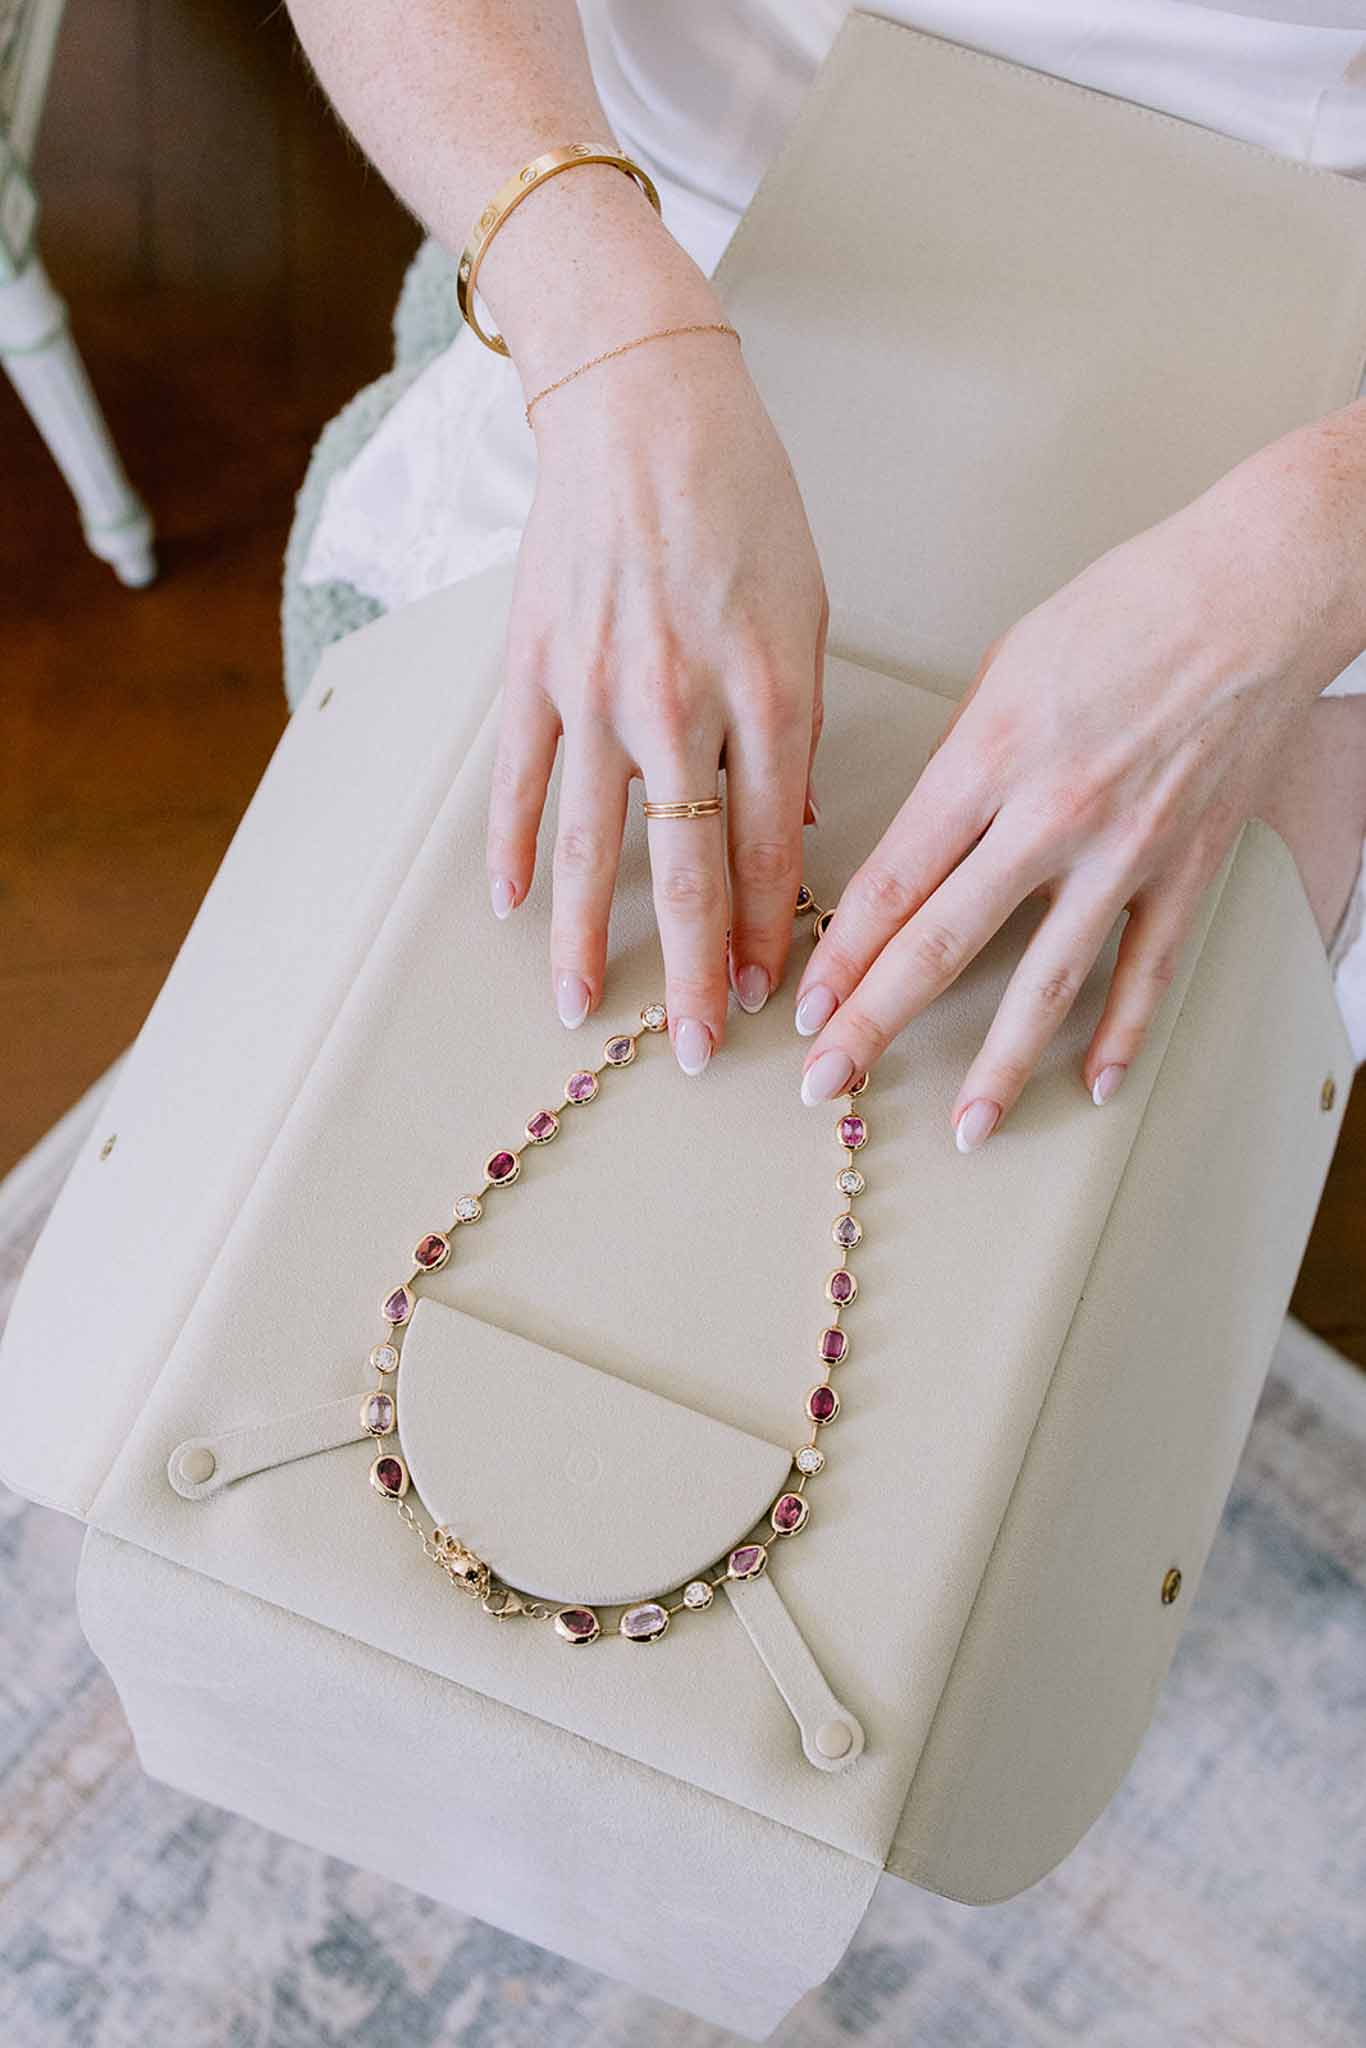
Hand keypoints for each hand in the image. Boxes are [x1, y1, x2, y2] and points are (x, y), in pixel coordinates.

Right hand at [486, 313, 826, 1073]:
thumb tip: (785, 828)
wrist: (640, 401)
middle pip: (686, 866)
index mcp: (767, 686)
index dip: (767, 931)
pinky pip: (517, 777)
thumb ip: (794, 723)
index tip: (766, 996)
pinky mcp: (532, 666)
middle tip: (691, 1047)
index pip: (770, 843)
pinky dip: (508, 846)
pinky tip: (507, 906)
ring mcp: (596, 687)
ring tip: (580, 1007)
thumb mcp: (805, 608)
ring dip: (585, 936)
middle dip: (691, 970)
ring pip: (588, 842)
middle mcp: (681, 699)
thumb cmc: (742, 499)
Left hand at [792, 408, 1365, 1140]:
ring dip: (998, 1065)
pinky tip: (1091, 1084)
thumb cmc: (1128, 608)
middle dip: (876, 1023)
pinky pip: (1149, 971)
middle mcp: (1051, 815)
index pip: (893, 882)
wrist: (1254, 591)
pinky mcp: (1189, 867)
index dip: (838, 955)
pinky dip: (1122, 1035)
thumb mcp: (1005, 667)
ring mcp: (1125, 851)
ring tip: (964, 1128)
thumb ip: (960, 764)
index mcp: (989, 757)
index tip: (803, 1004)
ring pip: (1047, 983)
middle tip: (828, 1080)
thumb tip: (921, 840)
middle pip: (943, 943)